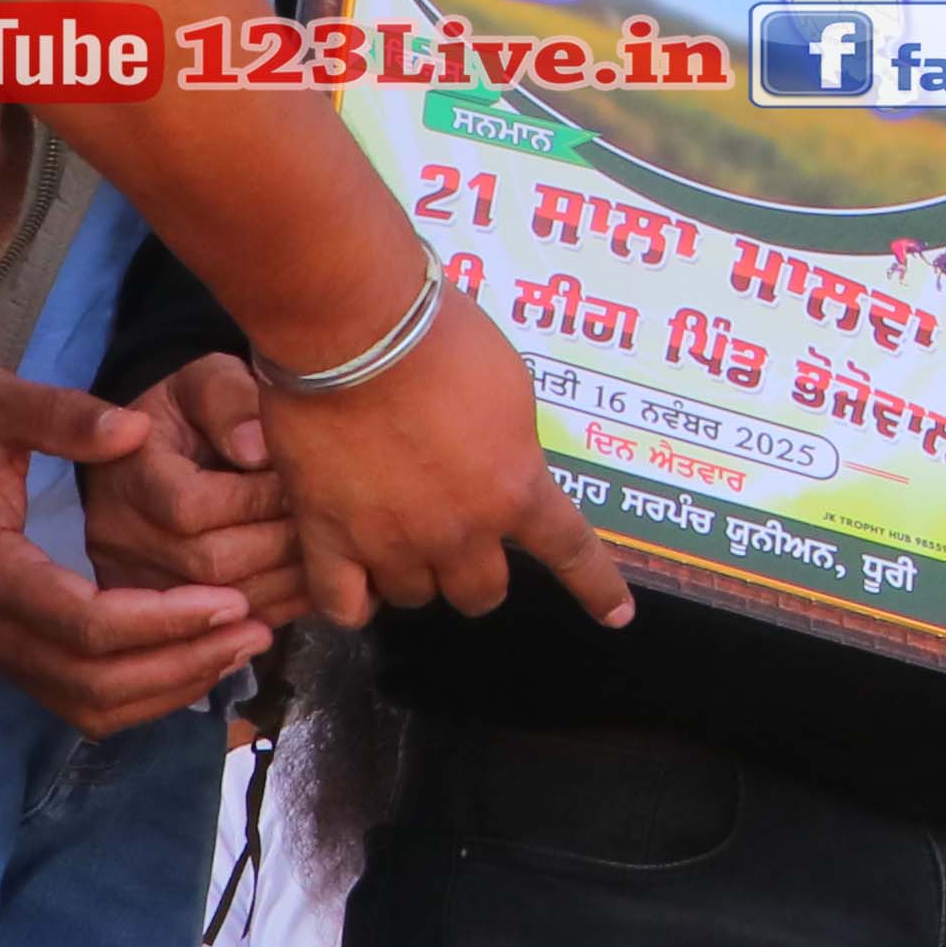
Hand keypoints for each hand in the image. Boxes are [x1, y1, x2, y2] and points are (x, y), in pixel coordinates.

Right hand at [0, 379, 269, 735]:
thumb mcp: (8, 409)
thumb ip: (67, 418)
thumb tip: (133, 431)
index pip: (85, 622)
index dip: (163, 619)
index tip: (231, 599)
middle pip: (95, 677)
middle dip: (181, 659)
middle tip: (254, 628)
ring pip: (93, 704)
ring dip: (172, 684)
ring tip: (244, 643)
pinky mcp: (17, 660)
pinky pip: (84, 703)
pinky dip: (147, 695)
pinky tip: (201, 661)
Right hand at [82, 354, 307, 624]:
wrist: (153, 451)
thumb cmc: (190, 413)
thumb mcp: (206, 381)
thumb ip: (230, 401)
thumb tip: (258, 448)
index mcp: (126, 473)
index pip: (191, 507)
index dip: (259, 500)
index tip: (302, 483)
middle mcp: (115, 535)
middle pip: (209, 564)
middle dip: (282, 546)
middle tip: (332, 529)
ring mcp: (126, 582)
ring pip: (215, 611)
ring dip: (285, 589)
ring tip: (330, 564)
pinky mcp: (148, 619)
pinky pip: (213, 639)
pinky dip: (272, 618)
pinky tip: (308, 595)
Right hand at [265, 283, 636, 635]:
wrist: (356, 330)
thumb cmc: (439, 339)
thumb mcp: (510, 387)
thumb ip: (513, 444)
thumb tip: (504, 466)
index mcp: (516, 488)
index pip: (571, 551)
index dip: (597, 588)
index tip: (616, 616)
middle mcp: (462, 530)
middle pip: (480, 592)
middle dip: (474, 570)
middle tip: (456, 536)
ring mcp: (393, 543)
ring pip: (413, 595)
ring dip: (413, 573)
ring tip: (396, 534)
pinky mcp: (329, 540)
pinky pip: (345, 606)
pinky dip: (353, 600)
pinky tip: (356, 581)